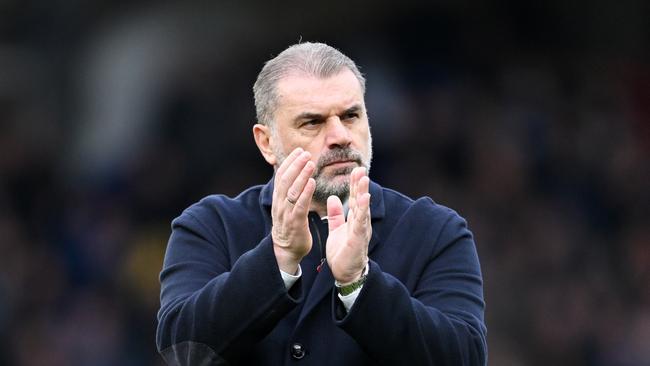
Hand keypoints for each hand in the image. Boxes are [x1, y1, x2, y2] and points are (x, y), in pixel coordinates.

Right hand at [271, 147, 315, 273]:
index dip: (289, 162)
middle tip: (305, 153)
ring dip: (301, 175)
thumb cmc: (290, 226)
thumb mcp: (286, 206)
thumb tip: (294, 174)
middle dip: (295, 164)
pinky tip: (312, 182)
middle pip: (285, 179)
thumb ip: (289, 191)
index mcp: (278, 198)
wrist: (286, 250)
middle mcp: (280, 203)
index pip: (281, 175)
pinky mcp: (295, 222)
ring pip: (292, 190)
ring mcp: (286, 213)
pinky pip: (300, 205)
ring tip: (310, 163)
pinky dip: (306, 193)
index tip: (299, 150)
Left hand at [326, 167, 370, 283]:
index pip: (354, 199)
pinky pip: (360, 222)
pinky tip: (364, 199)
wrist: (346, 274)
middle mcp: (360, 223)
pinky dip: (363, 210)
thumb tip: (333, 198)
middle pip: (360, 200)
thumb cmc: (343, 252)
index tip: (355, 170)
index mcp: (354, 220)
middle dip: (360, 185)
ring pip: (362, 208)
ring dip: (363, 193)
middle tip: (360, 168)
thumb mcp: (337, 229)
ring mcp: (361, 230)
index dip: (354, 185)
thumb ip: (336, 214)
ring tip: (364, 179)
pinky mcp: (358, 238)